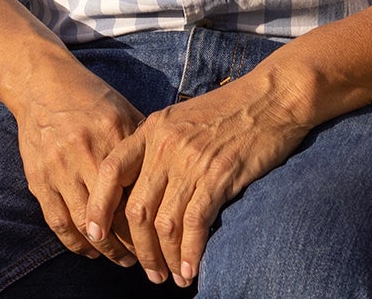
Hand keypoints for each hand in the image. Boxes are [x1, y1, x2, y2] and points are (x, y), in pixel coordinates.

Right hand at [10, 63, 146, 261]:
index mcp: (113, 134)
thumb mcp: (123, 109)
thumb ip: (144, 142)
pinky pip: (57, 222)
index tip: (163, 235)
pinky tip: (90, 250)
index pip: (137, 188)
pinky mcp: (38, 178)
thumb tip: (174, 172)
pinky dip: (75, 243)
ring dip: (105, 249)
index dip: (151, 218)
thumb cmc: (90, 97)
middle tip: (145, 258)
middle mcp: (85, 151)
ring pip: (85, 223)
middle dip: (131, 242)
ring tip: (122, 259)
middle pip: (113, 212)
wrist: (41, 83)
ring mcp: (59, 167)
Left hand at [84, 63, 317, 285]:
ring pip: (164, 224)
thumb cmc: (233, 109)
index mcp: (153, 129)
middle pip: (136, 209)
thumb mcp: (184, 117)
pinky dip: (191, 254)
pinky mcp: (219, 176)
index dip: (99, 206)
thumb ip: (162, 146)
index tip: (96, 234)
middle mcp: (166, 145)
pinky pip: (195, 224)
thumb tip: (147, 189)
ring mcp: (191, 161)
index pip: (112, 171)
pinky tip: (192, 270)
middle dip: (140, 249)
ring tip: (173, 277)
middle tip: (149, 271)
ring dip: (166, 258)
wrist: (274, 95)